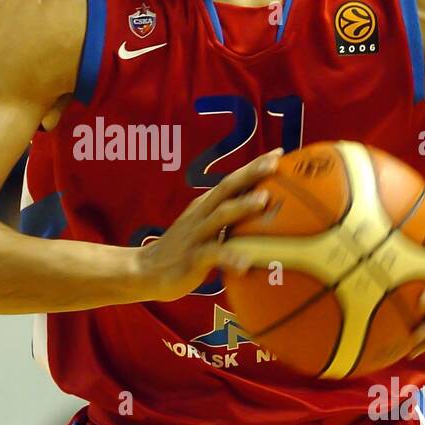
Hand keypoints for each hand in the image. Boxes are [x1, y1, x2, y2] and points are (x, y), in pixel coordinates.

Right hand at [135, 148, 280, 300]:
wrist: (145, 270)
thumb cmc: (184, 249)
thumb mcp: (206, 229)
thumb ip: (229, 221)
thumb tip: (262, 216)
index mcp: (206, 206)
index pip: (232, 181)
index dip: (253, 166)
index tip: (278, 153)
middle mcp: (201, 215)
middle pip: (227, 188)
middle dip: (250, 174)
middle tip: (274, 163)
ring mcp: (196, 235)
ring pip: (220, 217)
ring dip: (241, 206)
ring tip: (263, 199)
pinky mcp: (191, 259)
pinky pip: (210, 255)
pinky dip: (228, 257)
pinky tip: (245, 264)